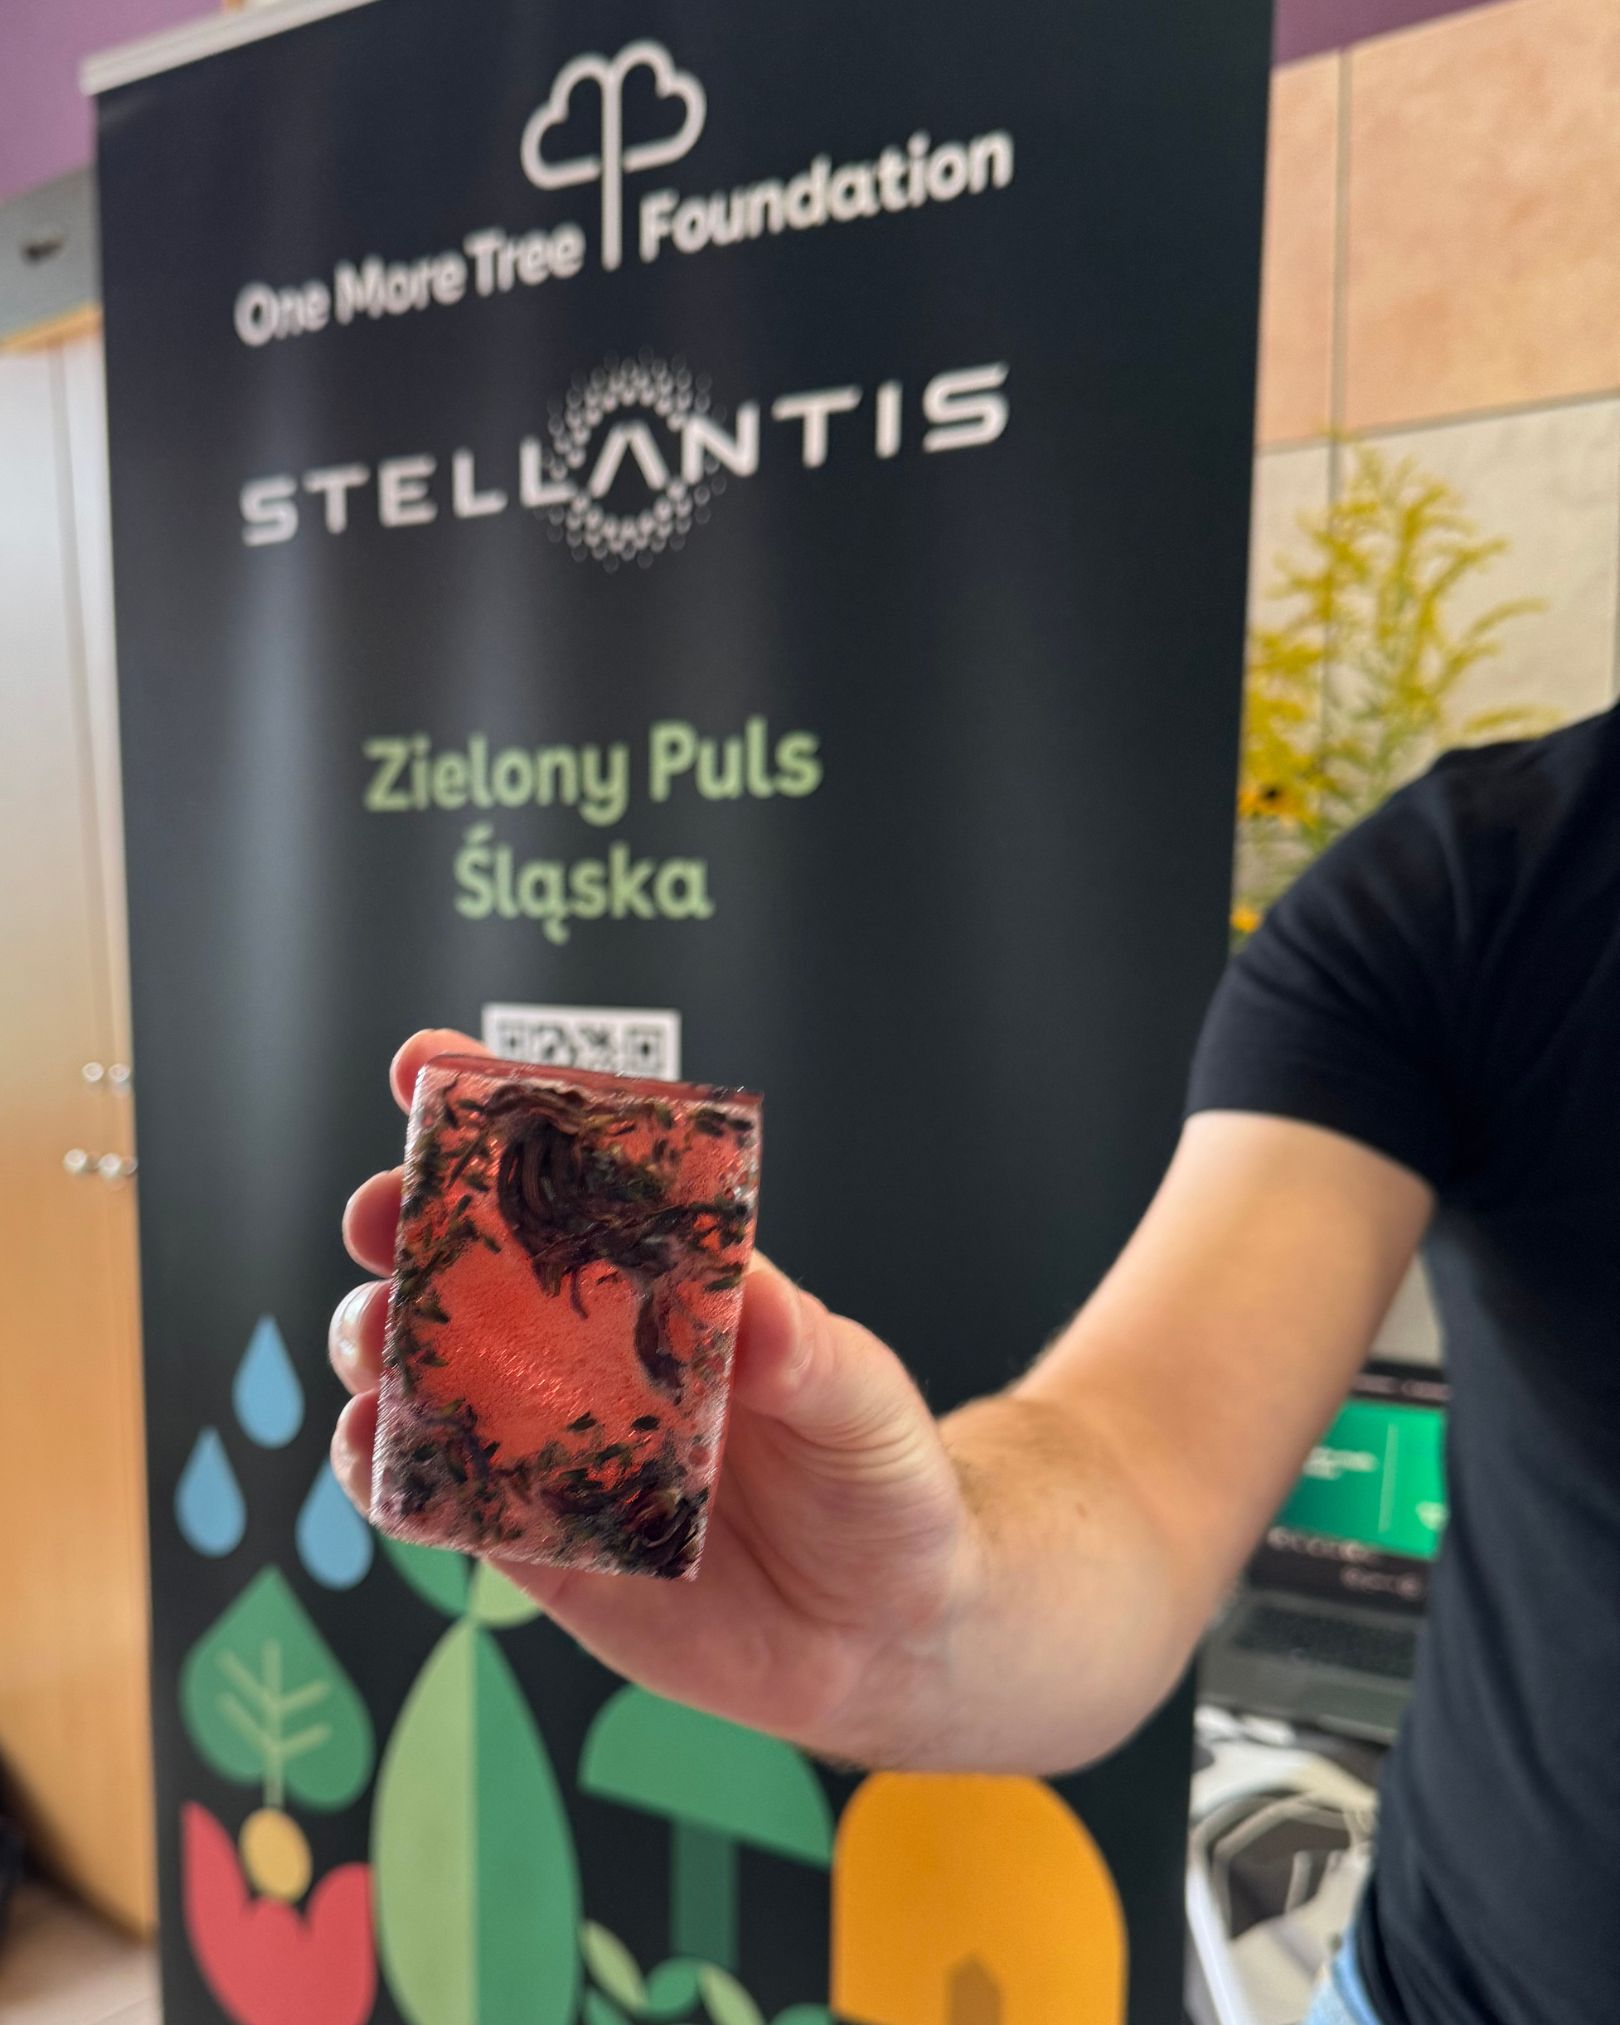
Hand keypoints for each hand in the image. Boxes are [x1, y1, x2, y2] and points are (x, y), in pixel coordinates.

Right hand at [330, 1030, 975, 1764]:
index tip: (426, 1063)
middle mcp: (586, 1349)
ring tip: (377, 1340)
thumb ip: (803, 1349)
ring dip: (373, 1338)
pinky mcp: (531, 1541)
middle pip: (460, 1263)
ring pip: (421, 1369)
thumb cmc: (879, 1475)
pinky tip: (375, 1444)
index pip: (566, 1177)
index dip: (489, 1115)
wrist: (884, 1625)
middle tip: (380, 1214)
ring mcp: (548, 1440)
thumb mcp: (859, 1395)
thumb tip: (750, 1294)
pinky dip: (382, 1464)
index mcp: (658, 1280)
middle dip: (398, 1220)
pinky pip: (432, 1496)